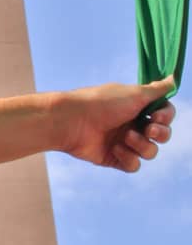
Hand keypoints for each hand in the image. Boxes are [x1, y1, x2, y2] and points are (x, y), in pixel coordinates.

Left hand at [57, 78, 175, 171]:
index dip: (165, 118)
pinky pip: (134, 165)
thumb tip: (172, 78)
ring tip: (125, 137)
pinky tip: (115, 148)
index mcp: (136, 107)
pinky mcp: (114, 158)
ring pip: (150, 152)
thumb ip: (157, 90)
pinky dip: (128, 158)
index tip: (156, 116)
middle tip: (149, 129)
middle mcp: (132, 124)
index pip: (164, 115)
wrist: (72, 121)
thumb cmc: (102, 103)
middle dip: (161, 134)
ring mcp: (123, 142)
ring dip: (142, 145)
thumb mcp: (134, 93)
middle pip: (162, 135)